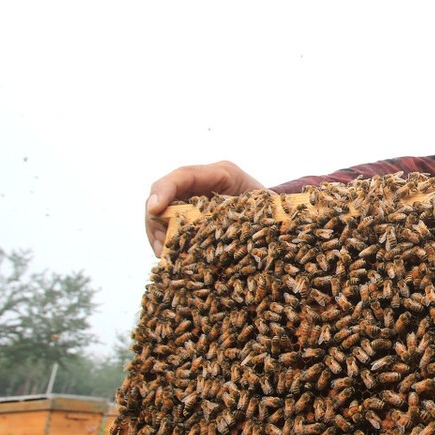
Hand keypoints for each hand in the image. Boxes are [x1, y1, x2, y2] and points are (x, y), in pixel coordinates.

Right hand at [145, 161, 263, 254]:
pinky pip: (172, 229)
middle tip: (161, 248)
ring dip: (159, 237)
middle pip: (164, 196)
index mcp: (221, 173)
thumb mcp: (263, 207)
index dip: (164, 191)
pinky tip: (173, 261)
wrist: (280, 214)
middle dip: (156, 222)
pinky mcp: (191, 217)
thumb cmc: (273, 208)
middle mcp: (202, 183)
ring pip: (162, 215)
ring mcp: (193, 199)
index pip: (184, 176)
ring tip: (166, 258)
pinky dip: (169, 245)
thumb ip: (244, 211)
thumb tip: (222, 229)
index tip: (154, 209)